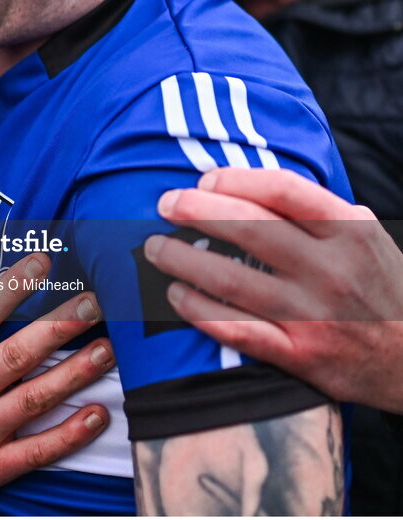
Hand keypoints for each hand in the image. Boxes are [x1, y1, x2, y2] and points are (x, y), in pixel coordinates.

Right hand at [0, 254, 113, 513]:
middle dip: (59, 326)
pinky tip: (97, 413)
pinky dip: (70, 435)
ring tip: (107, 349)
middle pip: (17, 355)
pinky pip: (37, 452)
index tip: (44, 261)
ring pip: (34, 399)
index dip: (13, 287)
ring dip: (75, 374)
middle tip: (94, 303)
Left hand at [144, 167, 402, 409]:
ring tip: (155, 248)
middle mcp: (331, 269)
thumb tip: (248, 182)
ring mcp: (315, 315)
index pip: (282, 191)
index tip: (204, 179)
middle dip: (196, 211)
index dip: (236, 179)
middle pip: (250, 228)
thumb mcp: (364, 235)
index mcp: (347, 230)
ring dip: (183, 260)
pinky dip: (200, 310)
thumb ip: (315, 209)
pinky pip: (238, 329)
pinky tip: (176, 295)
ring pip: (233, 279)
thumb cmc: (381, 287)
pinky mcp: (303, 356)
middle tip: (165, 204)